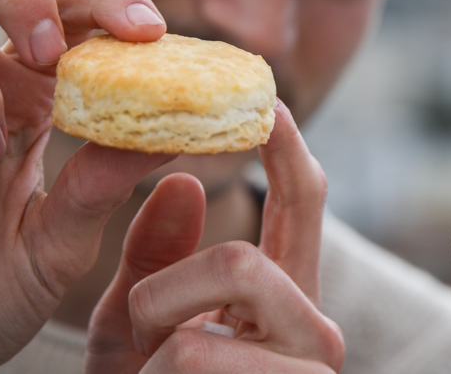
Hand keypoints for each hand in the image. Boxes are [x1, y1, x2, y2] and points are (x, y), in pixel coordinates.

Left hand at [85, 101, 344, 372]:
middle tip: (144, 330)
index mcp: (282, 293)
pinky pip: (192, 351)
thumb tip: (186, 182)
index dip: (287, 150)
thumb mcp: (139, 312)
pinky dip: (154, 371)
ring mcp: (310, 365)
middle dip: (168, 286)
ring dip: (156, 326)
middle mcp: (312, 323)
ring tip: (150, 368)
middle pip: (244, 252)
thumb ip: (159, 252)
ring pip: (227, 278)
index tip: (267, 104)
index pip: (300, 203)